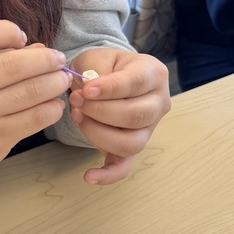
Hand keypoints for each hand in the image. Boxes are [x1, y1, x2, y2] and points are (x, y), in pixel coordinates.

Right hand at [0, 19, 71, 176]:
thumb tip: (41, 50)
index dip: (8, 31)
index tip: (22, 38)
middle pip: (12, 65)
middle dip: (45, 60)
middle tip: (59, 60)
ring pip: (29, 93)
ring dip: (54, 83)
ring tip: (63, 80)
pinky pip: (34, 119)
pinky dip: (52, 109)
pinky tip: (55, 104)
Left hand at [67, 48, 170, 185]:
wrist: (104, 78)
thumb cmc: (103, 66)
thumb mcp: (96, 56)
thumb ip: (94, 67)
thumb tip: (91, 87)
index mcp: (153, 74)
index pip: (136, 83)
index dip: (110, 89)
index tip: (85, 90)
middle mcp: (158, 103)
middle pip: (137, 115)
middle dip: (100, 111)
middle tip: (75, 100)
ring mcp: (148, 129)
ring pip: (131, 142)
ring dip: (98, 133)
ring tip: (77, 116)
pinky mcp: (132, 147)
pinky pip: (125, 167)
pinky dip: (108, 175)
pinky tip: (88, 176)